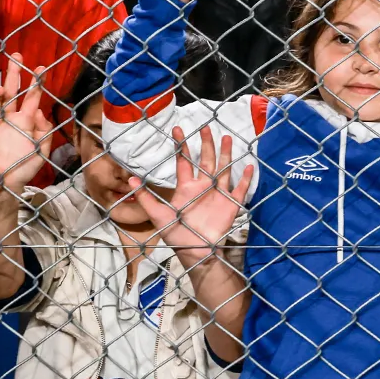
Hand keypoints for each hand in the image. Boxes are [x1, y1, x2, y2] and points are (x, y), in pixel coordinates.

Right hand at [0, 55, 53, 194]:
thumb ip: (44, 132)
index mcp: (26, 122)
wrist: (1, 183)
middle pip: (12, 91)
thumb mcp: (41, 152)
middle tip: (16, 56)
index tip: (41, 68)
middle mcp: (10, 118)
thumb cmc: (23, 169)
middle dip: (15, 73)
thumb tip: (40, 111)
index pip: (32, 98)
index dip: (36, 83)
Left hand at [129, 127, 253, 262]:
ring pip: (223, 170)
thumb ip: (147, 198)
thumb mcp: (159, 216)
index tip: (178, 129)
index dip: (181, 146)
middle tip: (206, 127)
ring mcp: (218, 194)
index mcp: (186, 187)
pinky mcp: (230, 204)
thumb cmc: (176, 234)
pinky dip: (244, 179)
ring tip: (228, 138)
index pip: (184, 162)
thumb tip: (131, 179)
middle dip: (206, 144)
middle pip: (206, 161)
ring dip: (226, 155)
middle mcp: (203, 187)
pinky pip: (239, 189)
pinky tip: (248, 166)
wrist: (196, 251)